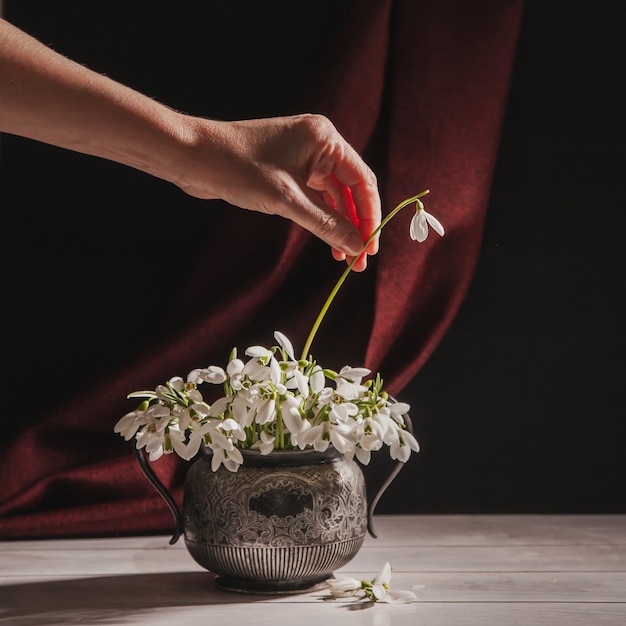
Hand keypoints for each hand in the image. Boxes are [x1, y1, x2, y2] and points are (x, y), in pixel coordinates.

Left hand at [176, 114, 380, 270]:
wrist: (193, 157)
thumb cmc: (238, 168)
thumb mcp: (287, 201)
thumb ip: (327, 224)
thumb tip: (358, 247)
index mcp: (325, 138)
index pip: (363, 181)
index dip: (370, 217)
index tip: (370, 249)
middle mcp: (318, 144)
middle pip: (351, 190)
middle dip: (356, 225)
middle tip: (359, 261)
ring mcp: (303, 156)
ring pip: (333, 196)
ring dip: (339, 226)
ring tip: (343, 257)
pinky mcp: (288, 170)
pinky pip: (314, 197)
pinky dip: (320, 219)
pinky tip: (326, 240)